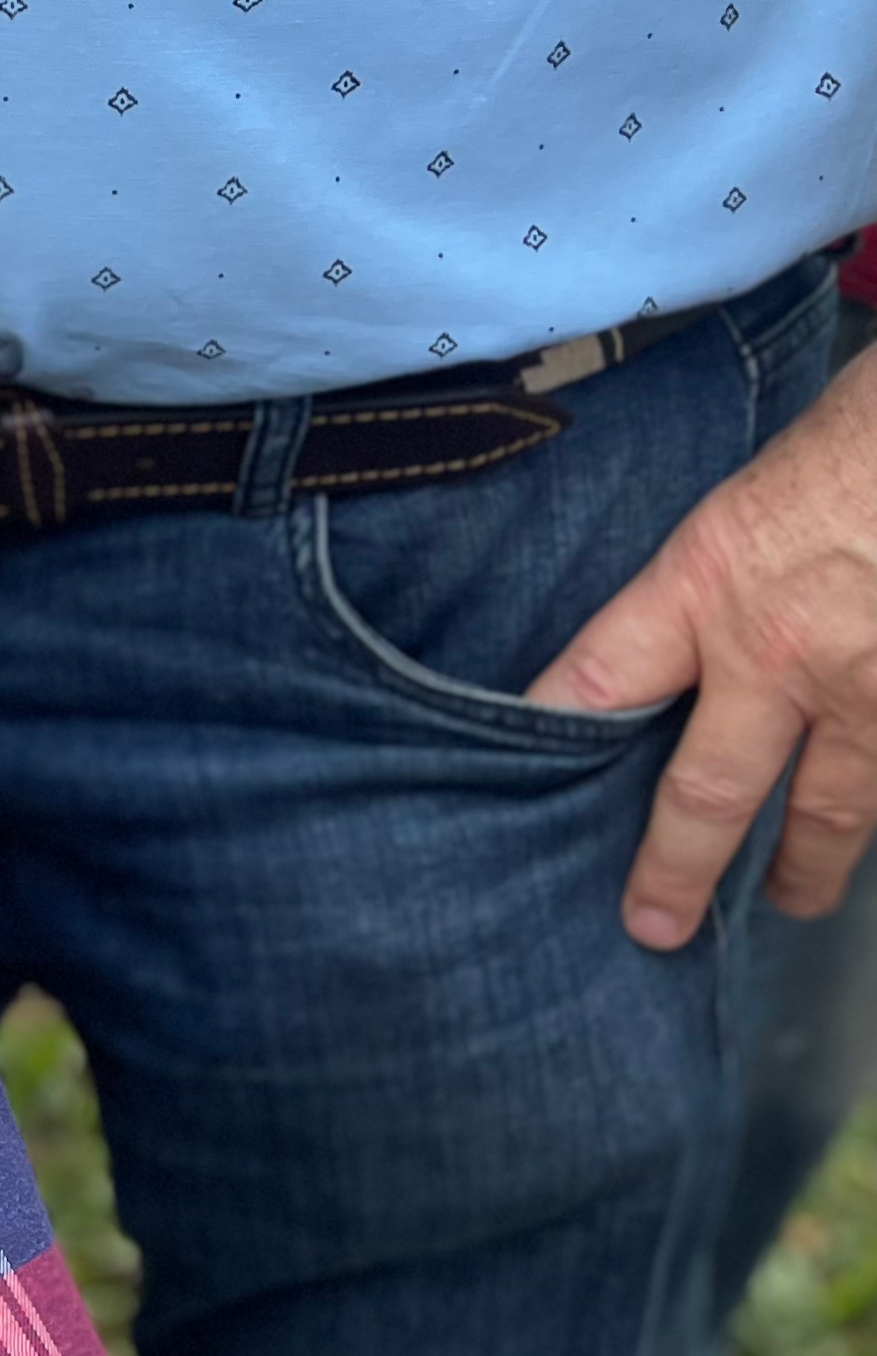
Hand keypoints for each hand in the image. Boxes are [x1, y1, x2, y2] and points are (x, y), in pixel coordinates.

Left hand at [528, 341, 876, 942]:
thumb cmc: (869, 429)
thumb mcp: (768, 470)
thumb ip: (730, 551)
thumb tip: (715, 584)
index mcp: (715, 585)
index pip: (599, 678)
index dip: (549, 730)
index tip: (515, 780)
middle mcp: (788, 660)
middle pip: (711, 794)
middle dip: (679, 868)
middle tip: (655, 925)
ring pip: (836, 809)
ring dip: (811, 861)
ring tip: (792, 896)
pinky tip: (870, 832)